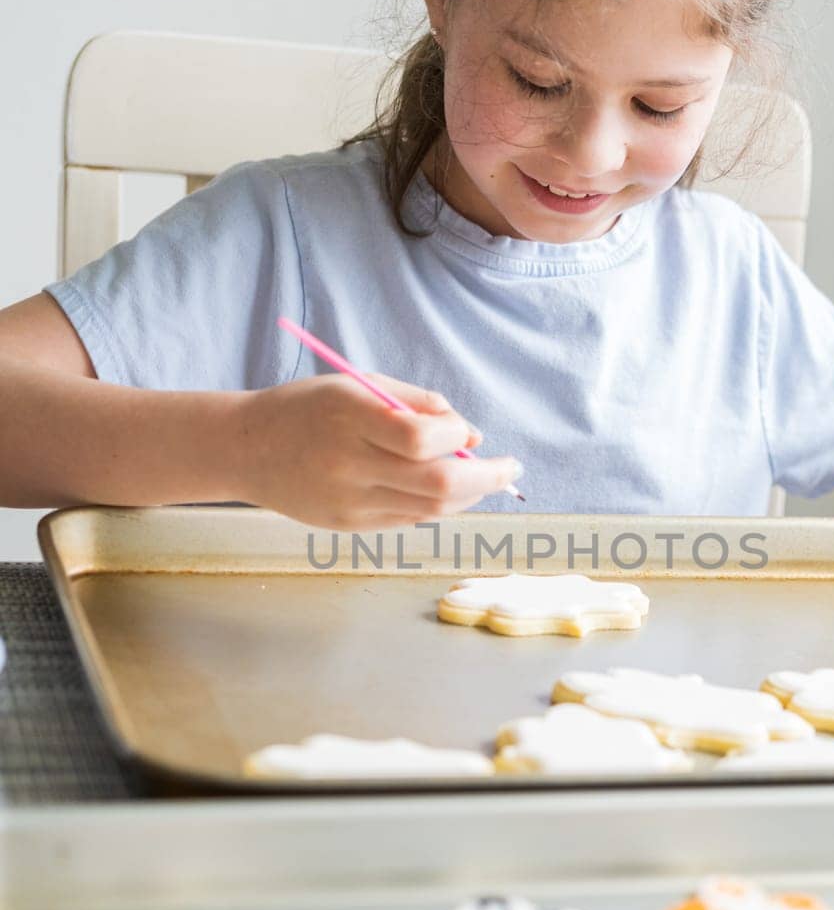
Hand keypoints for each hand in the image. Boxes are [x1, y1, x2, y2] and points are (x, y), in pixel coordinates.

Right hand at [234, 371, 519, 529]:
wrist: (246, 449)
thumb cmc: (309, 408)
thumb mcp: (359, 384)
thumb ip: (417, 403)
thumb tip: (473, 435)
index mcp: (350, 418)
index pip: (422, 439)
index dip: (457, 436)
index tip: (467, 431)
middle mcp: (349, 464)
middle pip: (437, 483)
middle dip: (487, 478)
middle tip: (511, 469)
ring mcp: (349, 501)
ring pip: (431, 508)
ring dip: (469, 495)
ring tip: (484, 478)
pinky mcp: (349, 524)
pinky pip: (410, 519)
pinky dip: (438, 505)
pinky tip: (445, 490)